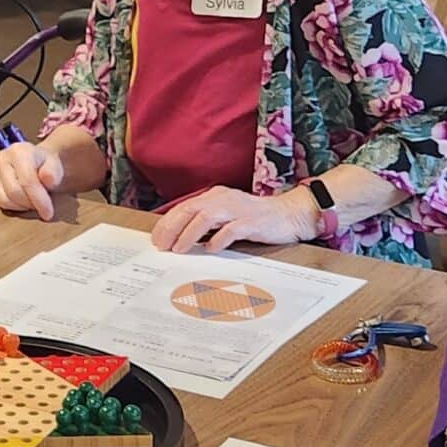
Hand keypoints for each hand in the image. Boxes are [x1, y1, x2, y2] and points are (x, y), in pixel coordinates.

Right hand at [0, 141, 67, 220]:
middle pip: (14, 192)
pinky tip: (23, 201)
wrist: (35, 162)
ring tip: (33, 202)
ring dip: (22, 207)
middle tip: (42, 206)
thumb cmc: (45, 165)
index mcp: (19, 151)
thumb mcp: (55, 166)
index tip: (49, 213)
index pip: (27, 180)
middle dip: (30, 204)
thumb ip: (53, 172)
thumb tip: (48, 180)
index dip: (39, 200)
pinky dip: (13, 207)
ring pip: (5, 200)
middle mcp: (1, 158)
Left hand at [150, 185, 320, 253]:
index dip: (167, 223)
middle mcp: (224, 199)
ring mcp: (238, 209)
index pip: (184, 207)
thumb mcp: (226, 217)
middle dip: (172, 228)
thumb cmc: (255, 219)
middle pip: (190, 210)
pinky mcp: (252, 222)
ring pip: (206, 218)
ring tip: (179, 249)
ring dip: (189, 234)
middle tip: (162, 246)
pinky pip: (231, 230)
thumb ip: (206, 224)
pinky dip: (218, 240)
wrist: (288, 214)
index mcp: (215, 197)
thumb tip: (181, 238)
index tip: (157, 239)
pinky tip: (210, 249)